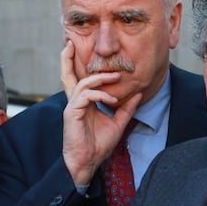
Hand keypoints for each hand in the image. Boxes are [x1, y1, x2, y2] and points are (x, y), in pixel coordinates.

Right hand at [60, 40, 141, 185]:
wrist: (87, 163)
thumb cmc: (98, 145)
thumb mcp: (118, 124)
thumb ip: (126, 109)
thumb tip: (138, 94)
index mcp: (83, 103)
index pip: (80, 79)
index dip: (80, 65)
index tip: (91, 55)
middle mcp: (75, 102)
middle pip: (67, 75)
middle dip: (68, 58)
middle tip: (71, 42)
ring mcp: (72, 107)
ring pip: (82, 83)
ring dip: (100, 78)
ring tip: (115, 77)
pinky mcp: (71, 113)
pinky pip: (85, 96)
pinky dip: (100, 94)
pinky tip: (112, 100)